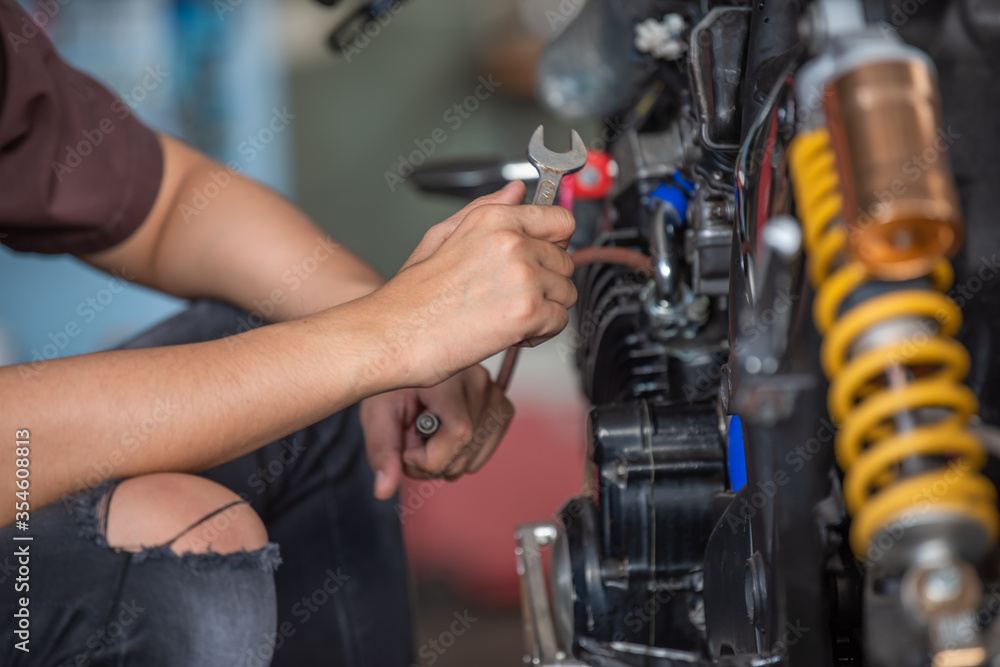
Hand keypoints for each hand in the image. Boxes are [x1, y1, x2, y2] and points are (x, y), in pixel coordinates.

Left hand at [361, 365, 513, 498]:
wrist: (409, 363)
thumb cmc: (390, 387)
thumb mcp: (376, 414)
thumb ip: (382, 451)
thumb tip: (383, 491)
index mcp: (449, 376)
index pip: (459, 433)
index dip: (430, 457)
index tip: (406, 451)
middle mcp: (481, 383)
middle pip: (463, 453)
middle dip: (430, 464)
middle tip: (410, 443)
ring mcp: (496, 396)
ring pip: (471, 461)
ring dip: (443, 462)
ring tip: (428, 434)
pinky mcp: (503, 410)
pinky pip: (480, 457)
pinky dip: (457, 458)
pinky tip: (444, 434)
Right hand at [368, 180, 576, 388]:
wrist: (391, 335)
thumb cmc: (411, 295)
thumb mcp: (441, 236)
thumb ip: (487, 210)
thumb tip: (516, 192)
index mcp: (494, 220)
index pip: (560, 220)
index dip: (554, 244)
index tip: (541, 259)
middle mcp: (512, 242)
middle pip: (565, 261)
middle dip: (545, 282)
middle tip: (511, 297)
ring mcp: (523, 276)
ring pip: (566, 292)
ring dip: (544, 309)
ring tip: (507, 315)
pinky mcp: (527, 311)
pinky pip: (559, 322)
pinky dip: (540, 333)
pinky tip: (509, 332)